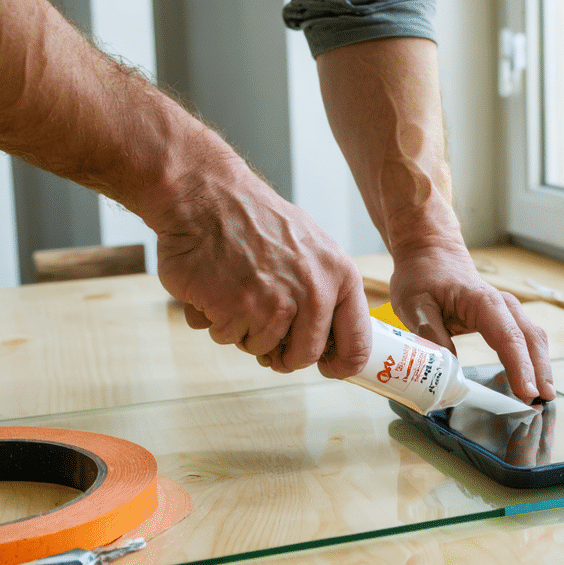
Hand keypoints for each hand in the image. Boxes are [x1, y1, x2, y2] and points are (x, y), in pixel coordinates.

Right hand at [153, 168, 371, 379]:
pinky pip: (227, 338)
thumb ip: (324, 289)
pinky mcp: (236, 311)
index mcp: (340, 276)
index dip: (342, 364)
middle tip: (264, 334)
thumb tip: (328, 337)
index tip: (329, 368)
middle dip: (282, 354)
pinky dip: (216, 321)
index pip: (357, 341)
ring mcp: (275, 304)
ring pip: (262, 348)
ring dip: (243, 330)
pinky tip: (214, 289)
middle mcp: (314, 293)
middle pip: (304, 356)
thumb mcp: (311, 245)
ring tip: (235, 290)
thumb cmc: (255, 219)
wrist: (206, 195)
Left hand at [387, 244, 553, 403]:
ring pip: (534, 340)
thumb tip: (445, 370)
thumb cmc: (422, 277)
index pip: (508, 338)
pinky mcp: (505, 319)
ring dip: (542, 368)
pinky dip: (534, 361)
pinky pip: (526, 340)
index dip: (520, 367)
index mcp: (483, 302)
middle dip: (540, 372)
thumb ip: (430, 335)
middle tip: (543, 402)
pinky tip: (533, 382)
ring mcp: (508, 311)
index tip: (527, 392)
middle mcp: (503, 306)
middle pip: (530, 340)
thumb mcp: (414, 304)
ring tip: (544, 398)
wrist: (430, 253)